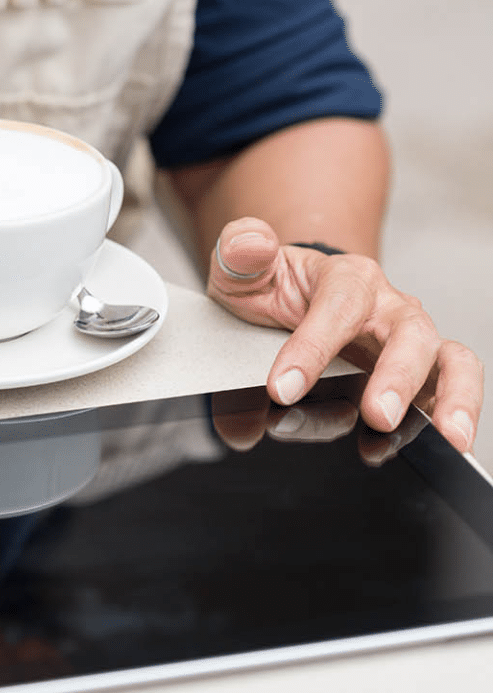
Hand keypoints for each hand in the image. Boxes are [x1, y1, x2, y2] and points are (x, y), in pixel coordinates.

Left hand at [206, 217, 483, 452]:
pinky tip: (444, 448)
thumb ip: (239, 252)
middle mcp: (389, 307)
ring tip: (445, 439)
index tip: (282, 388)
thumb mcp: (241, 268)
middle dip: (398, 376)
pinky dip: (451, 416)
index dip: (313, 347)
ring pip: (451, 361)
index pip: (339, 307)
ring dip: (453, 399)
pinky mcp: (420, 374)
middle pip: (411, 333)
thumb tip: (251, 244)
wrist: (291, 296)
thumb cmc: (271, 286)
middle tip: (378, 416)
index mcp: (347, 277)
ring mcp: (409, 342)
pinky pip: (449, 390)